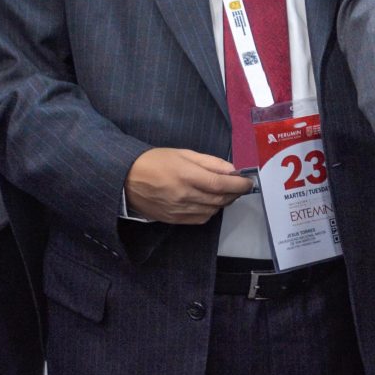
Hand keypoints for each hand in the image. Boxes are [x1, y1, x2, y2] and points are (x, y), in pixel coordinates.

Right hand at [125, 148, 251, 223]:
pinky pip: (201, 219)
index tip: (248, 182)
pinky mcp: (175, 220)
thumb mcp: (183, 154)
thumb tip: (232, 169)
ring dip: (223, 202)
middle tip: (239, 186)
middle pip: (219, 199)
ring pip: (213, 210)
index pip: (221, 184)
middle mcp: (184, 195)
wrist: (126, 179)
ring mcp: (179, 210)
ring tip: (225, 192)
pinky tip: (210, 202)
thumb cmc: (155, 161)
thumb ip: (209, 162)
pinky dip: (211, 211)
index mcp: (186, 175)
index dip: (239, 184)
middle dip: (234, 193)